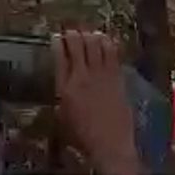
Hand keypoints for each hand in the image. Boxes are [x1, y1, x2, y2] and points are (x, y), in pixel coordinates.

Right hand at [53, 31, 138, 174]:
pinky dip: (107, 42)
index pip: (60, 56)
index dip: (58, 42)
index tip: (57, 36)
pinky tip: (105, 40)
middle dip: (73, 34)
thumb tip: (66, 79)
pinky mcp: (117, 77)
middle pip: (77, 45)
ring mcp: (101, 75)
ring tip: (89, 33)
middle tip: (72, 31)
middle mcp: (82, 76)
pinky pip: (112, 53)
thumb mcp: (63, 114)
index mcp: (65, 86)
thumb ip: (63, 93)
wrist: (109, 143)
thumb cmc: (83, 135)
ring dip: (90, 35)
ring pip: (95, 44)